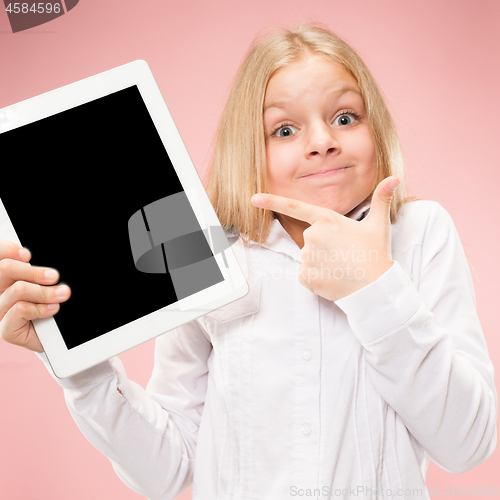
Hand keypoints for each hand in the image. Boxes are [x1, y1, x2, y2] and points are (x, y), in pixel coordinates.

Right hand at [0, 241, 70, 351]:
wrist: (59, 336)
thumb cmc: (52, 304)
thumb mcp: (46, 284)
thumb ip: (39, 273)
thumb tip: (41, 264)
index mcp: (6, 278)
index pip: (0, 257)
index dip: (8, 250)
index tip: (28, 255)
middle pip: (5, 269)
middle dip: (33, 271)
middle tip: (54, 276)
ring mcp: (0, 311)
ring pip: (18, 289)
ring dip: (46, 292)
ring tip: (62, 294)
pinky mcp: (6, 329)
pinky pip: (20, 309)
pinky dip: (41, 308)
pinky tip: (52, 309)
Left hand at [251, 176, 399, 301]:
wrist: (375, 288)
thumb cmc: (376, 254)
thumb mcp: (378, 224)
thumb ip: (381, 199)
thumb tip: (394, 177)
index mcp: (327, 220)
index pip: (295, 207)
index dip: (273, 201)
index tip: (254, 198)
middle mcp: (313, 236)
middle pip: (310, 239)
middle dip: (324, 246)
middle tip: (345, 254)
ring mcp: (308, 257)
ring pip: (308, 257)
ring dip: (321, 262)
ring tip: (341, 267)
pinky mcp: (306, 276)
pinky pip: (305, 275)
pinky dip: (316, 277)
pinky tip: (333, 278)